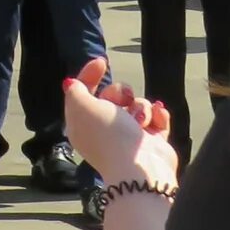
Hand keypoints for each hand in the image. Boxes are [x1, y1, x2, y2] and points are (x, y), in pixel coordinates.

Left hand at [62, 58, 179, 192]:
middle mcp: (104, 129)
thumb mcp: (83, 107)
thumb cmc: (109, 135)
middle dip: (120, 93)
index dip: (90, 74)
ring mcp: (130, 136)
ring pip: (137, 105)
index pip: (83, 92)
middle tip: (124, 101)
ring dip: (140, 108)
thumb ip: (76, 91)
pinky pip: (156, 118)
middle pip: (113, 96)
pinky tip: (156, 120)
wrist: (140, 167)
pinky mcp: (151, 141)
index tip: (102, 62)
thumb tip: (72, 84)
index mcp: (83, 123)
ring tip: (141, 121)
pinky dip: (157, 117)